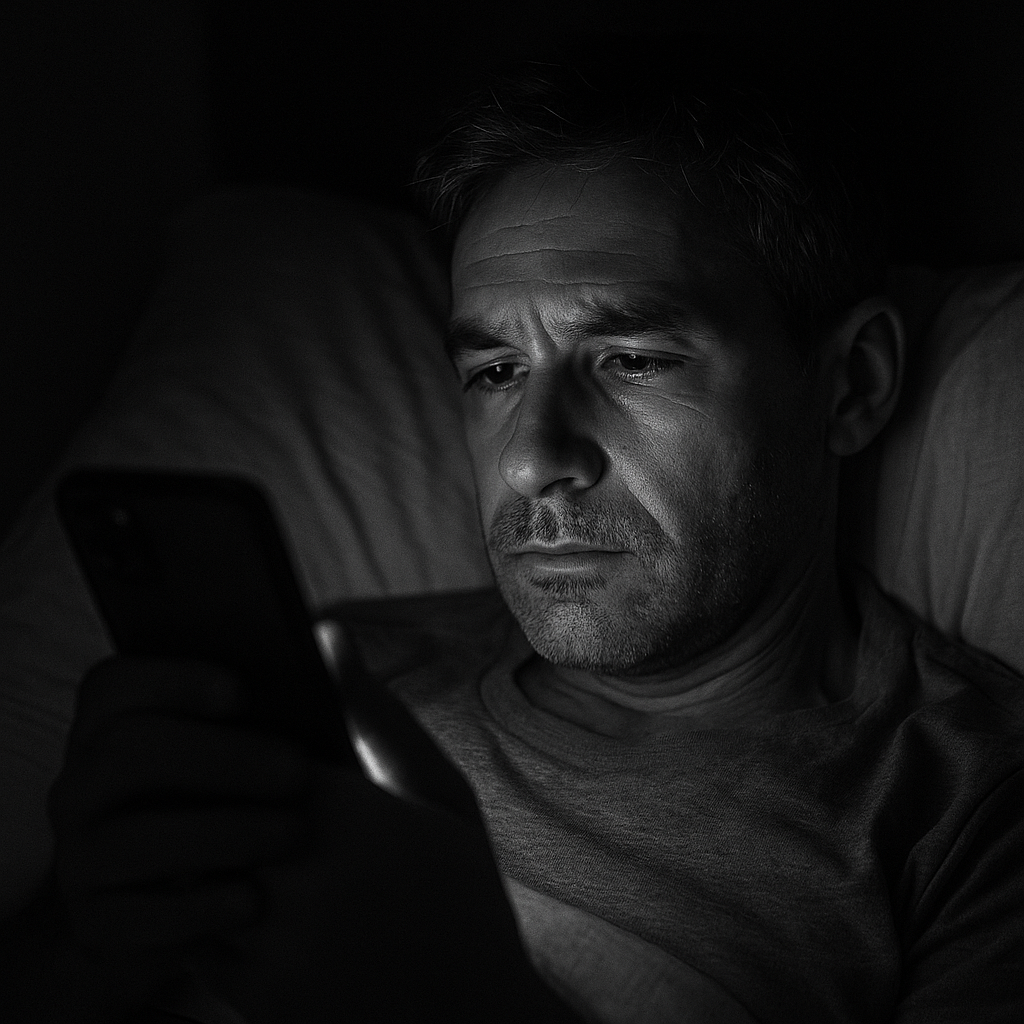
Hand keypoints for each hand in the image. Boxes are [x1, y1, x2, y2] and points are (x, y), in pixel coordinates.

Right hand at [47, 656, 317, 1002]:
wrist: (299, 889)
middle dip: (216, 758)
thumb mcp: (331, 738)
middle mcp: (88, 783)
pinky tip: (254, 901)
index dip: (170, 681)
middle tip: (297, 770)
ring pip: (127, 839)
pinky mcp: (100, 925)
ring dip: (218, 834)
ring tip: (294, 833)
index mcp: (124, 722)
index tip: (242, 691)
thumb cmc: (303, 792)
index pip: (113, 685)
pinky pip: (129, 921)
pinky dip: (195, 911)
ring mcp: (84, 856)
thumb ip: (332, 686)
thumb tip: (332, 636)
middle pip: (123, 752)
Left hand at [198, 748, 557, 1021]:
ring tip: (242, 827)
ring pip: (185, 860)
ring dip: (198, 837)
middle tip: (240, 776)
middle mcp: (297, 875)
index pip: (248, 745)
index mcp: (349, 815)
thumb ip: (375, 714)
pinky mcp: (246, 993)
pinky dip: (203, 895)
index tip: (258, 730)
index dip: (244, 733)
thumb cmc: (462, 901)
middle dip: (213, 782)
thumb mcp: (440, 796)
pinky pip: (193, 922)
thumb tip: (327, 631)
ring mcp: (267, 939)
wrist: (466, 1023)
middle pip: (206, 798)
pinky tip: (252, 888)